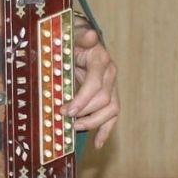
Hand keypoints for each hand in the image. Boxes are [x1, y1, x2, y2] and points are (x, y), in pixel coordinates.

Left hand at [67, 24, 119, 149]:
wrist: (79, 40)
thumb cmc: (72, 39)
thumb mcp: (73, 34)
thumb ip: (81, 36)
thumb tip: (90, 34)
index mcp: (101, 59)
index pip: (95, 83)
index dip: (81, 99)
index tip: (66, 110)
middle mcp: (110, 74)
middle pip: (103, 99)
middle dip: (83, 112)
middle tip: (64, 118)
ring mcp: (112, 86)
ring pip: (111, 109)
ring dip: (94, 122)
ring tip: (75, 128)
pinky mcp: (111, 96)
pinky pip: (113, 116)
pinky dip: (106, 131)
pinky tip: (97, 143)